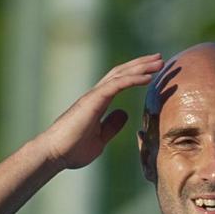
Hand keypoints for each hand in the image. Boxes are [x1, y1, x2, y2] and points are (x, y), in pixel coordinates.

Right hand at [34, 54, 165, 172]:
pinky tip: (148, 77)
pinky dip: (133, 79)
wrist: (54, 154)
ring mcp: (93, 96)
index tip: (153, 71)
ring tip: (159, 62)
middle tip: (160, 59)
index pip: (119, 81)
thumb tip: (124, 113)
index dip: (136, 74)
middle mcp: (96, 95)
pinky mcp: (92, 101)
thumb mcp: (100, 139)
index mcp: (98, 102)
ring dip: (141, 67)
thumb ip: (111, 126)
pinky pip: (116, 85)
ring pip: (120, 74)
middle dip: (141, 64)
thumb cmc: (72, 150)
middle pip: (121, 72)